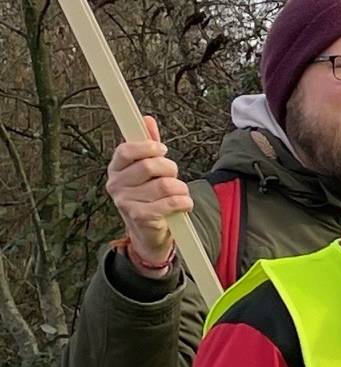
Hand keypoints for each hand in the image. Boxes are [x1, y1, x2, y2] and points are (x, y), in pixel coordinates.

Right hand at [105, 115, 191, 269]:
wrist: (149, 232)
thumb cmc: (149, 196)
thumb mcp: (148, 170)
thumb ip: (149, 145)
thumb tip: (146, 119)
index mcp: (116, 168)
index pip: (126, 149)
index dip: (148, 147)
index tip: (162, 150)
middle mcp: (116, 184)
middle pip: (150, 166)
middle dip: (170, 169)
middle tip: (173, 177)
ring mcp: (125, 202)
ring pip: (165, 185)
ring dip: (180, 188)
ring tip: (178, 194)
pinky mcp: (140, 217)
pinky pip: (172, 202)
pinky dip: (184, 202)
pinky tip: (183, 205)